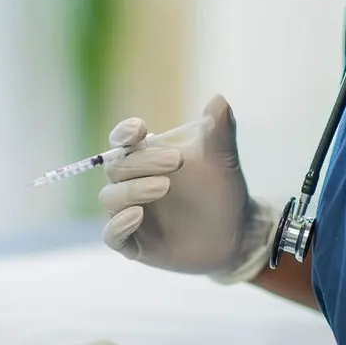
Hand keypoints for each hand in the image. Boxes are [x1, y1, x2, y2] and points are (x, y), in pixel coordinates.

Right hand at [99, 94, 275, 282]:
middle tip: (176, 160)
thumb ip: (219, 132)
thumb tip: (220, 100)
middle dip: (142, 162)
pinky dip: (119, 224)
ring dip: (132, 190)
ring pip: (110, 198)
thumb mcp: (223, 161)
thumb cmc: (222, 191)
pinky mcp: (131, 244)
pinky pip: (111, 235)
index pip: (122, 141)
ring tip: (163, 186)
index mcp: (144, 158)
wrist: (236, 234)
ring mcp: (127, 214)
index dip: (124, 134)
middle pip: (116, 168)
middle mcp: (130, 184)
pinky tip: (138, 215)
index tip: (139, 130)